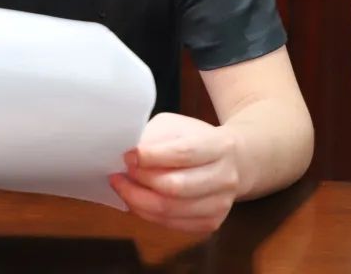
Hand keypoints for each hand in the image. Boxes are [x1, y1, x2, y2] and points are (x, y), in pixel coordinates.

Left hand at [109, 113, 240, 232]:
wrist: (232, 161)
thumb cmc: (195, 140)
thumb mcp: (176, 126)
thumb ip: (155, 138)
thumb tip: (127, 155)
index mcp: (219, 146)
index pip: (183, 154)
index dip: (151, 156)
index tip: (127, 155)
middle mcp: (225, 178)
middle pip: (175, 187)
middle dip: (140, 181)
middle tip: (118, 173)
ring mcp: (220, 204)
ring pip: (169, 210)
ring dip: (137, 200)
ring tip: (121, 186)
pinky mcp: (211, 223)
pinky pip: (170, 224)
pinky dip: (146, 213)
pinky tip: (135, 200)